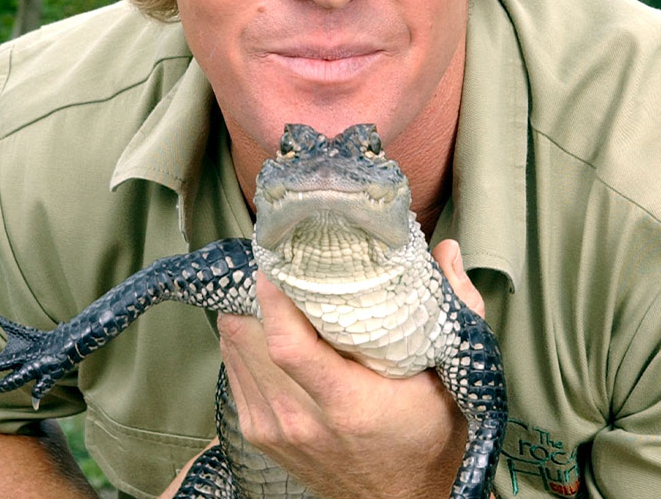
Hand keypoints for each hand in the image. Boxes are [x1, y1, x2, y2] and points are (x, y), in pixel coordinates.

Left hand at [217, 239, 484, 498]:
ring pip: (234, 350)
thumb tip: (446, 250)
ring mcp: (276, 431)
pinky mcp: (262, 436)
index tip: (277, 262)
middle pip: (249, 339)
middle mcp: (303, 421)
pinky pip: (232, 372)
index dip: (273, 297)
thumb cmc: (431, 438)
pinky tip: (263, 327)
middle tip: (277, 264)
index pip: (287, 345)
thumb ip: (456, 307)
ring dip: (247, 314)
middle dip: (257, 293)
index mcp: (348, 404)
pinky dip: (242, 343)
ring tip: (271, 290)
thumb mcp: (453, 375)